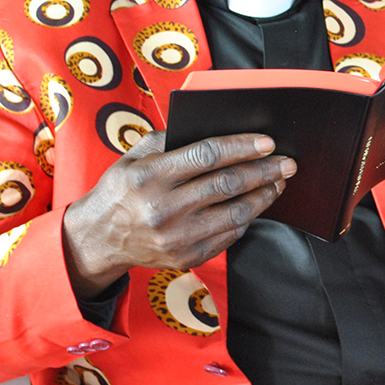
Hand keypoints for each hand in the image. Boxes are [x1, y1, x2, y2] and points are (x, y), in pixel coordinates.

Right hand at [62, 131, 295, 299]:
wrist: (97, 238)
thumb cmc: (122, 189)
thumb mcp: (134, 155)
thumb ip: (171, 138)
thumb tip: (218, 127)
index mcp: (148, 176)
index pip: (206, 156)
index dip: (241, 147)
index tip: (267, 142)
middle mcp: (162, 208)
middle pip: (227, 185)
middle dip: (264, 170)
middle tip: (286, 162)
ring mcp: (175, 237)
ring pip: (234, 213)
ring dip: (264, 195)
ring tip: (278, 181)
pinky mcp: (185, 257)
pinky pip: (229, 235)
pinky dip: (248, 217)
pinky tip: (256, 204)